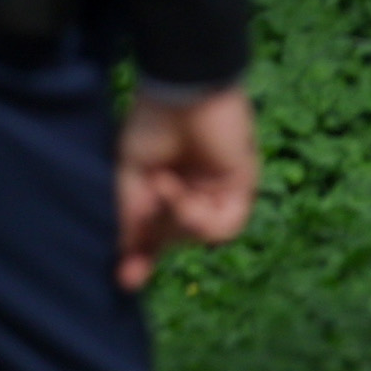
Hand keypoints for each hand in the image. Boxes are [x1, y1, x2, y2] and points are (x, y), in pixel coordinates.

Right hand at [116, 87, 259, 290]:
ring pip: (202, 235)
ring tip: (163, 186)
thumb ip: (132, 219)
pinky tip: (180, 192)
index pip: (159, 235)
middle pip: (179, 238)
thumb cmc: (153, 123)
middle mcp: (196, 193)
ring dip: (178, 219)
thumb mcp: (131, 177)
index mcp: (168, 189)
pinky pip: (225, 226)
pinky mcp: (242, 184)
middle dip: (156, 230)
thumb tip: (128, 264)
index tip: (128, 282)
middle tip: (148, 195)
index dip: (144, 260)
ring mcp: (220, 190)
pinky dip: (197, 217)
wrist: (180, 88)